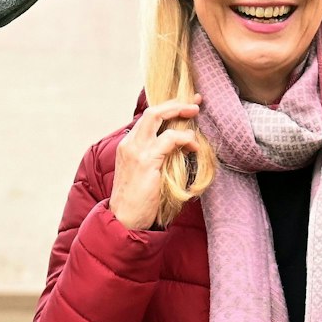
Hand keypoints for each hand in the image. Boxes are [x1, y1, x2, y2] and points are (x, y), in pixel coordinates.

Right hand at [109, 97, 200, 230]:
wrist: (124, 218)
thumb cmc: (137, 201)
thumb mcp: (145, 173)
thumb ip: (157, 157)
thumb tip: (178, 148)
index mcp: (128, 145)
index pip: (148, 119)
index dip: (167, 109)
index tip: (186, 105)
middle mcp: (130, 144)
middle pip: (152, 111)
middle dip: (175, 103)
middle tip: (195, 102)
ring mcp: (136, 151)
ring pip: (158, 117)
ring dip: (180, 112)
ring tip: (196, 114)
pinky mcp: (147, 161)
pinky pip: (169, 139)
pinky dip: (184, 138)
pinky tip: (194, 145)